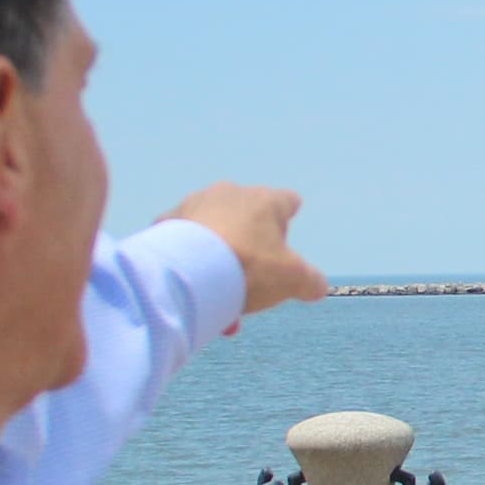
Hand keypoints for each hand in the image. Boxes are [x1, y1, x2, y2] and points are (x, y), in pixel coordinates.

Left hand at [166, 183, 324, 319]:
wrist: (188, 272)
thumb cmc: (249, 267)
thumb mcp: (292, 280)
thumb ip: (311, 281)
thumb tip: (318, 286)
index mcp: (265, 201)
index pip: (287, 201)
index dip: (288, 220)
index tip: (283, 239)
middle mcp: (230, 193)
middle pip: (246, 216)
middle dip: (248, 245)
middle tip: (247, 281)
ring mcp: (195, 204)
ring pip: (213, 229)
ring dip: (217, 255)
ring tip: (216, 292)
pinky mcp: (166, 220)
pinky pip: (183, 239)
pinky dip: (188, 257)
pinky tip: (190, 282)